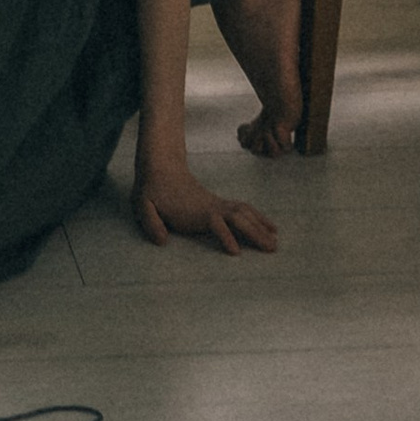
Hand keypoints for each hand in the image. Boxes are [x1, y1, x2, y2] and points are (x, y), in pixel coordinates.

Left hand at [133, 152, 278, 255]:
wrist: (161, 168)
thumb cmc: (152, 191)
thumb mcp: (143, 206)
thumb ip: (151, 223)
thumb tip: (162, 241)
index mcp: (195, 210)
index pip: (214, 223)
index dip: (224, 236)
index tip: (235, 252)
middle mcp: (211, 207)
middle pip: (237, 218)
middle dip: (254, 233)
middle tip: (272, 249)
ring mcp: (217, 204)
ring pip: (245, 213)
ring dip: (260, 227)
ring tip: (276, 243)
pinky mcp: (219, 204)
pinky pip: (244, 210)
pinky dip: (259, 218)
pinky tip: (270, 227)